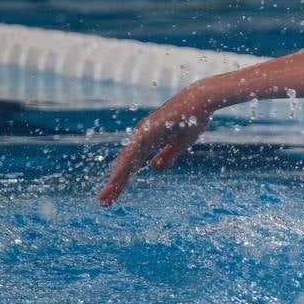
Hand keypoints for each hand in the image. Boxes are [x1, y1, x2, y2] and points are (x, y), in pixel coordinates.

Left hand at [98, 87, 214, 205]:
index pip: (132, 164)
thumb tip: (154, 168)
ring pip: (125, 163)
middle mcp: (141, 137)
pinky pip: (133, 155)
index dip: (124, 180)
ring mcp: (142, 134)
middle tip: (104, 202)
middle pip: (125, 165)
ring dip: (115, 181)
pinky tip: (117, 181)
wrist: (200, 101)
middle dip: (115, 184)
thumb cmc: (192, 118)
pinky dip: (124, 169)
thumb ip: (168, 155)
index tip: (115, 195)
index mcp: (148, 140)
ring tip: (105, 198)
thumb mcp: (180, 143)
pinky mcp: (147, 132)